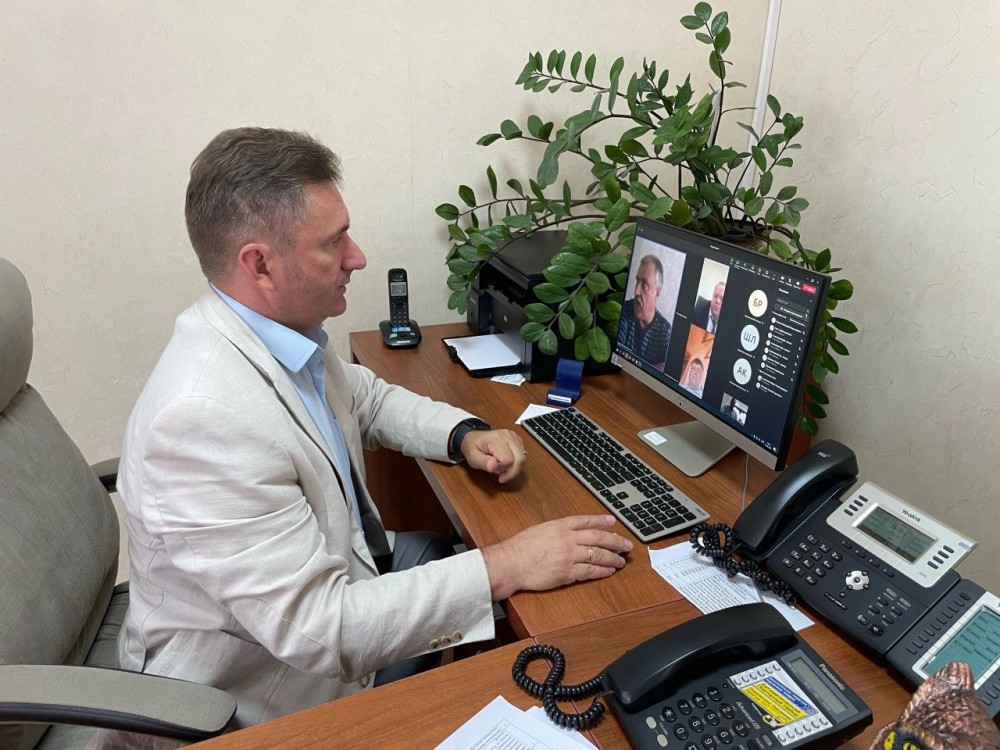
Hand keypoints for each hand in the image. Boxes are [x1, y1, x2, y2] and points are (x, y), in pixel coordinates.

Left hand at [461, 428, 525, 482]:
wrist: (473, 437)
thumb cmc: (473, 448)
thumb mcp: (473, 458)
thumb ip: (483, 462)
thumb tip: (494, 466)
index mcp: (496, 439)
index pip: (508, 460)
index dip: (503, 469)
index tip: (494, 471)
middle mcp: (507, 436)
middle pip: (520, 459)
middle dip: (512, 471)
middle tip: (501, 476)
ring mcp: (513, 436)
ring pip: (523, 457)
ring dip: (514, 467)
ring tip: (502, 467)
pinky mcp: (517, 438)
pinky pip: (523, 453)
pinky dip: (516, 461)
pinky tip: (507, 461)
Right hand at [481, 515, 633, 600]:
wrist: (511, 563)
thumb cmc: (520, 547)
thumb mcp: (539, 529)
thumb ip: (555, 530)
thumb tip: (568, 532)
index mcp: (560, 526)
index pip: (586, 521)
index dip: (601, 521)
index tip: (613, 521)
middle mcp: (568, 539)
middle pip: (598, 538)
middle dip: (615, 541)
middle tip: (627, 544)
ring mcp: (569, 556)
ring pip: (598, 555)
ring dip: (612, 558)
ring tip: (621, 560)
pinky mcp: (568, 573)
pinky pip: (590, 571)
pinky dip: (602, 571)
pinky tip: (609, 571)